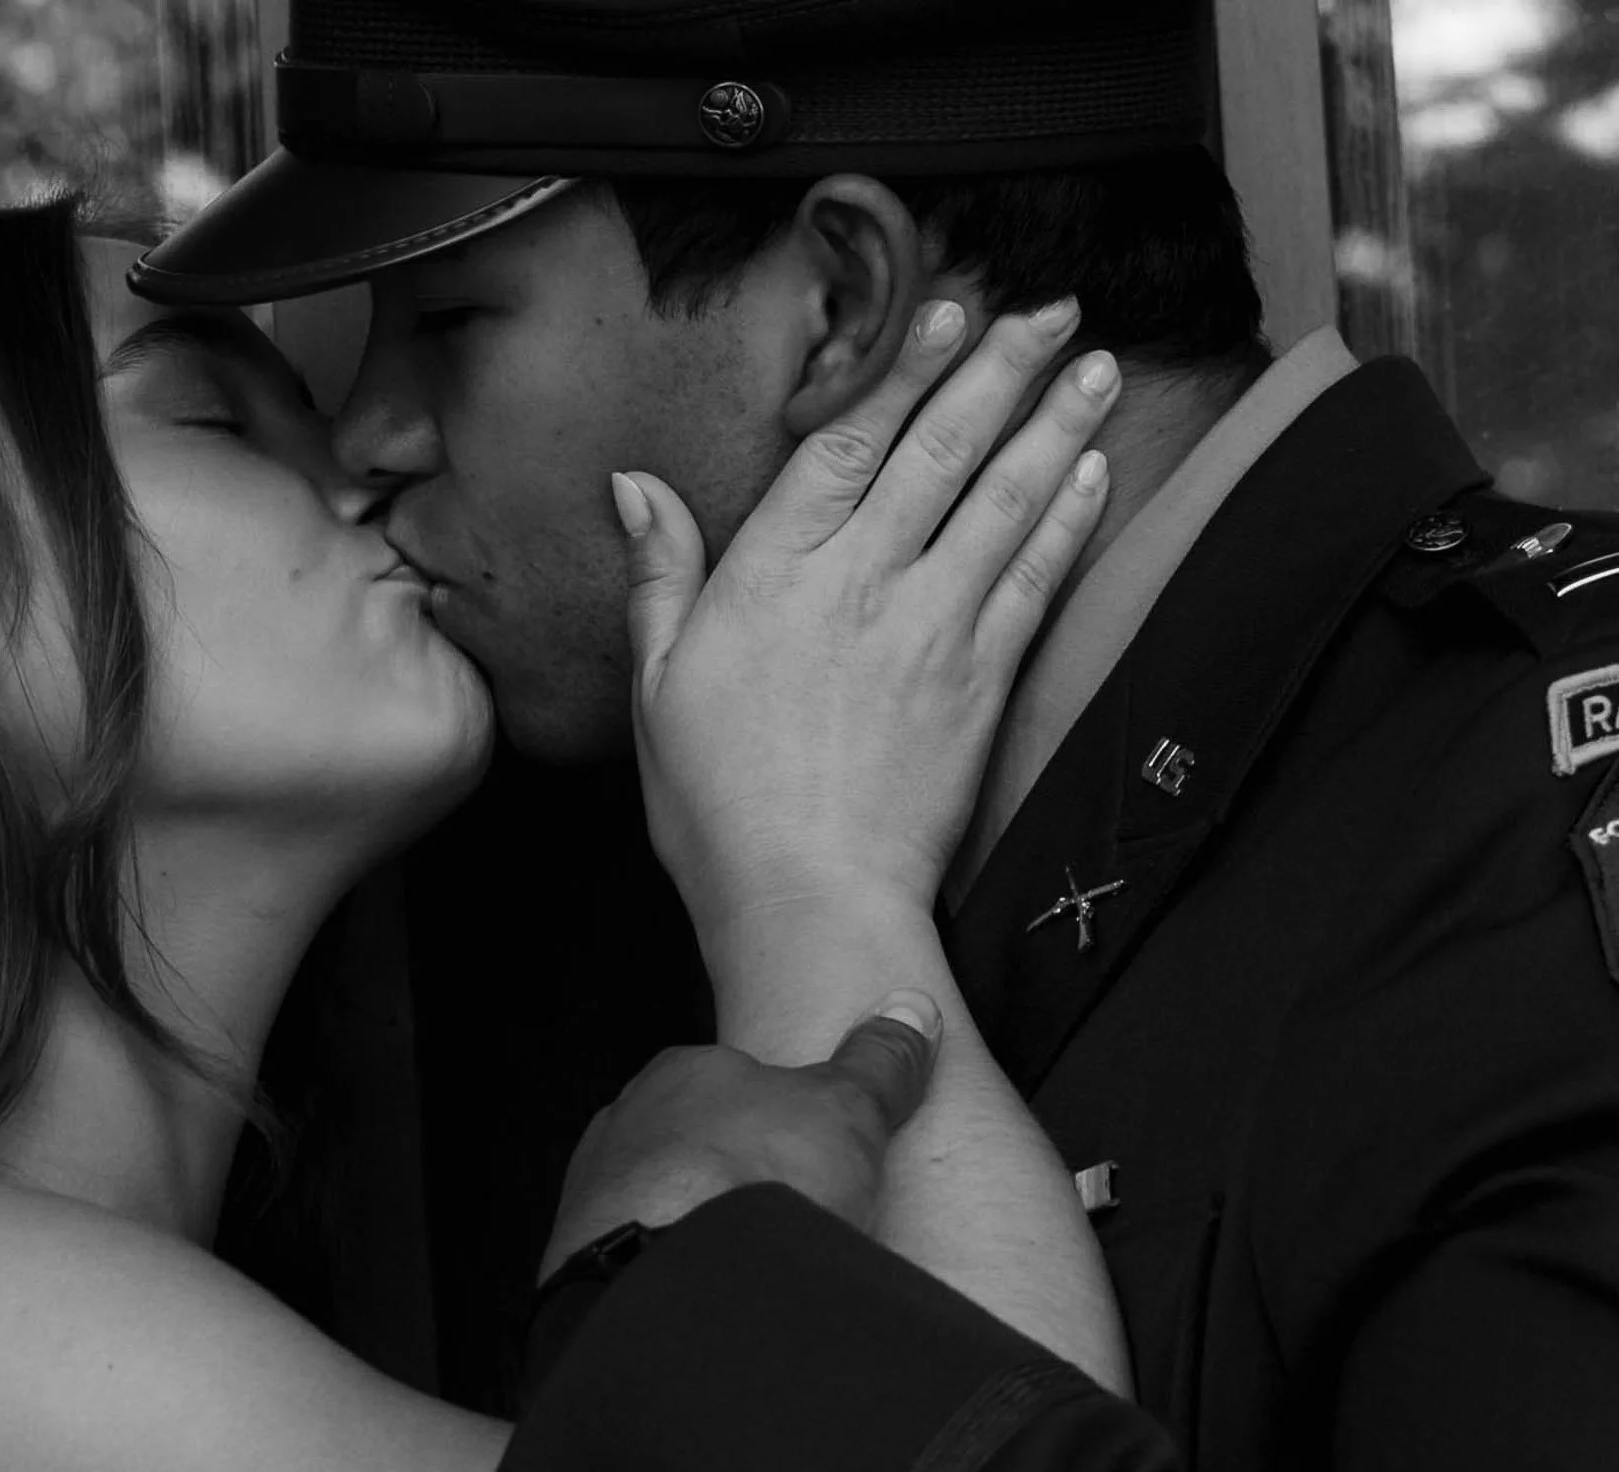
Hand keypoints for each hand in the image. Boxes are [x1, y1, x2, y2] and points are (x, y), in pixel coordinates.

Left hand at [541, 993, 942, 1278]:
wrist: (679, 1285)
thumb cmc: (752, 1183)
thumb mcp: (847, 1111)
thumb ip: (878, 1065)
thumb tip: (910, 1015)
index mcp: (682, 1074)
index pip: (731, 1082)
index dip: (779, 1123)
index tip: (809, 1159)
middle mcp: (625, 1127)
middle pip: (693, 1149)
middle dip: (736, 1184)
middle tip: (791, 1223)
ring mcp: (595, 1199)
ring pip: (662, 1210)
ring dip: (703, 1238)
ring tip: (760, 1273)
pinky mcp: (585, 1270)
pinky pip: (642, 1269)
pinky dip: (678, 1285)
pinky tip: (717, 1306)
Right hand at [614, 299, 1117, 943]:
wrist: (810, 900)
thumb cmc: (719, 808)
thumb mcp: (659, 688)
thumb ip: (659, 577)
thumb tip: (635, 487)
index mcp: (773, 574)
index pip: (845, 442)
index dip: (901, 368)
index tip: (945, 309)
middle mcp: (862, 582)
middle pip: (943, 448)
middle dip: (1003, 367)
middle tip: (1052, 309)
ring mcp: (932, 629)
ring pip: (1005, 499)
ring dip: (1058, 423)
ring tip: (1099, 367)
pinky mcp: (981, 683)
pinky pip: (1034, 578)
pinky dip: (1068, 517)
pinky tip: (1093, 472)